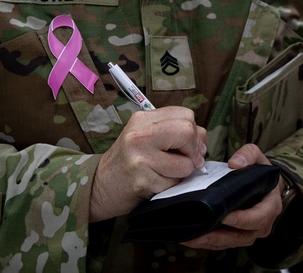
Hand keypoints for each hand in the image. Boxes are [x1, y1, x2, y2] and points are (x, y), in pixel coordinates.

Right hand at [89, 106, 206, 221]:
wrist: (99, 186)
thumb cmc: (129, 161)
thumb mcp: (147, 137)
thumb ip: (175, 132)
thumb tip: (203, 141)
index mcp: (143, 119)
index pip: (186, 115)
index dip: (194, 133)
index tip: (188, 147)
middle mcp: (139, 135)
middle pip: (187, 131)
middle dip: (193, 151)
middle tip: (186, 161)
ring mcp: (139, 159)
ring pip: (185, 164)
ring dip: (181, 174)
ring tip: (163, 173)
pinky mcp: (142, 181)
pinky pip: (173, 184)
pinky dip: (170, 187)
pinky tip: (154, 183)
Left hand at [181, 143, 283, 250]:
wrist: (263, 185)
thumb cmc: (261, 173)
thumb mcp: (258, 158)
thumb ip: (248, 155)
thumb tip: (234, 163)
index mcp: (270, 207)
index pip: (259, 218)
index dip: (244, 219)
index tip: (226, 217)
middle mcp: (261, 225)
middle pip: (242, 236)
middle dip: (221, 237)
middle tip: (201, 234)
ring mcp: (249, 233)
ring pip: (230, 243)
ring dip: (211, 242)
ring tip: (191, 238)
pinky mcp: (237, 237)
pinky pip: (223, 243)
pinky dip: (208, 243)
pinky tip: (192, 239)